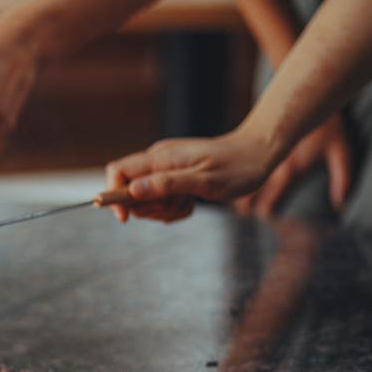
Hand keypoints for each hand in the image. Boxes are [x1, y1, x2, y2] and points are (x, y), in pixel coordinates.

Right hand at [104, 129, 277, 222]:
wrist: (259, 154)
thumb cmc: (236, 167)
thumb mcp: (204, 180)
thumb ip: (167, 184)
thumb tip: (133, 191)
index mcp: (160, 158)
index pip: (117, 171)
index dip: (113, 194)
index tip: (126, 218)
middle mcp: (157, 162)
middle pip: (130, 192)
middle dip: (148, 208)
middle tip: (175, 206)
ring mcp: (165, 171)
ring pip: (146, 200)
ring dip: (164, 210)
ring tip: (189, 202)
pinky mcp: (174, 180)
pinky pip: (162, 202)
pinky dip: (174, 209)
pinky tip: (192, 202)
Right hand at [233, 115, 352, 216]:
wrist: (309, 98)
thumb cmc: (328, 127)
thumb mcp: (340, 151)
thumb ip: (342, 179)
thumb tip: (340, 205)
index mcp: (292, 172)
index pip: (271, 201)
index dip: (265, 211)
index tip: (262, 216)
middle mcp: (274, 167)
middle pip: (249, 195)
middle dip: (244, 205)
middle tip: (243, 211)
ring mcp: (262, 155)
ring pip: (239, 181)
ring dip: (237, 191)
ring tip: (233, 198)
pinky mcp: (257, 145)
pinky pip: (239, 167)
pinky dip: (234, 175)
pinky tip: (230, 177)